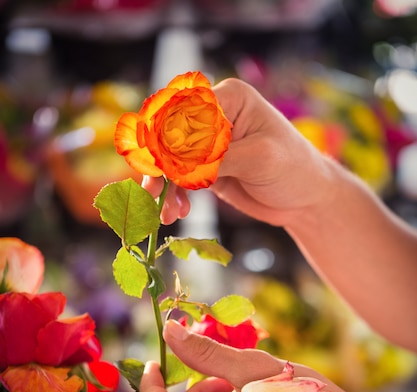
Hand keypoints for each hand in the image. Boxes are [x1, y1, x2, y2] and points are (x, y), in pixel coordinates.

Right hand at [142, 78, 335, 226]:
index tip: (159, 167)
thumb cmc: (293, 169)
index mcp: (228, 99)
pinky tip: (176, 213)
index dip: (164, 138)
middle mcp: (214, 117)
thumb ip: (216, 157)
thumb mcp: (259, 159)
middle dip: (158, 164)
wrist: (306, 199)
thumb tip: (173, 160)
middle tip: (151, 191)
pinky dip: (173, 196)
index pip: (183, 111)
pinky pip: (179, 180)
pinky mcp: (206, 169)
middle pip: (168, 134)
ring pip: (169, 160)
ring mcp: (207, 145)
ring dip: (162, 186)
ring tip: (163, 212)